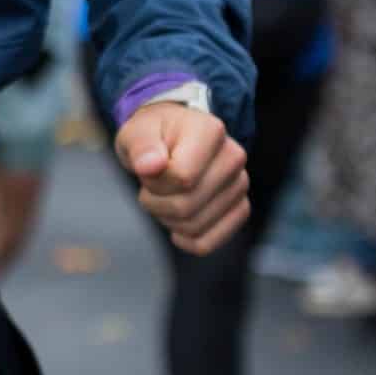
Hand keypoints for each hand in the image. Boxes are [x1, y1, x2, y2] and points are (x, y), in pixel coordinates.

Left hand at [115, 101, 249, 255]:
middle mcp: (234, 157)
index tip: (147, 167)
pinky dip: (185, 240)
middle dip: (155, 202)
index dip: (154, 182)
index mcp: (211, 131)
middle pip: (186, 205)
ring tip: (163, 196)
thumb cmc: (153, 135)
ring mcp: (240, 185)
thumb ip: (141, 146)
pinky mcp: (239, 209)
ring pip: (194, 227)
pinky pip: (208, 243)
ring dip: (166, 219)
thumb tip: (149, 166)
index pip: (182, 177)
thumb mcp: (136, 132)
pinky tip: (175, 225)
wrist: (171, 139)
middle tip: (150, 185)